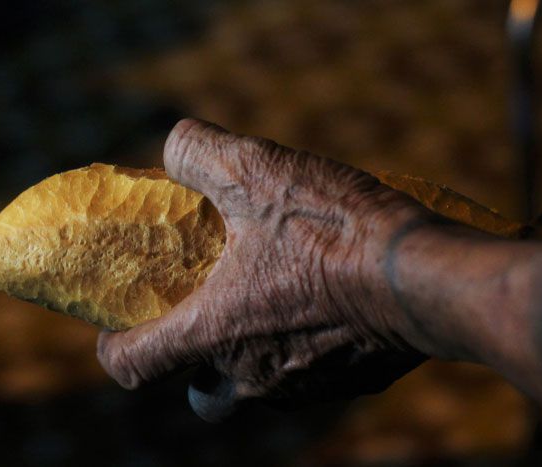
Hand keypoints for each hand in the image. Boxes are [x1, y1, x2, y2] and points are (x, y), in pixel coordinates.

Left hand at [97, 118, 435, 421]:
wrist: (427, 276)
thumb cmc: (335, 230)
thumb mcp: (256, 169)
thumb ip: (197, 153)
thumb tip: (176, 148)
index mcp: (214, 333)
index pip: (133, 366)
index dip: (114, 346)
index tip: (118, 324)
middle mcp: (251, 376)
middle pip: (200, 388)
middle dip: (194, 356)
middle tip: (209, 307)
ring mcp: (303, 388)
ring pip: (257, 383)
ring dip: (254, 348)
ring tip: (276, 292)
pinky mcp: (351, 385)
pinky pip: (311, 375)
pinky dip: (307, 345)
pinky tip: (329, 298)